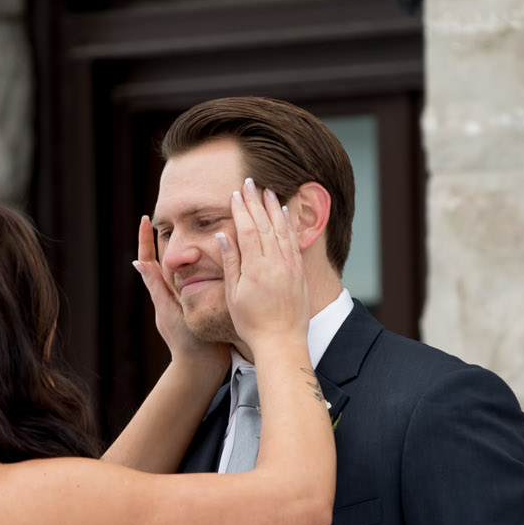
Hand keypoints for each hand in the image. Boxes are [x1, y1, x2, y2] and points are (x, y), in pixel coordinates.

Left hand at [132, 214, 228, 378]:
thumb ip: (156, 286)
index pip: (150, 258)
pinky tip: (220, 246)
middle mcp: (175, 289)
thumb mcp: (168, 310)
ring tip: (200, 221)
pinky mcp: (206, 301)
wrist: (204, 363)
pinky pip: (206, 274)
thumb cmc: (184, 339)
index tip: (146, 219)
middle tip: (175, 211)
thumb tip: (137, 262)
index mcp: (163, 289)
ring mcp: (191, 295)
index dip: (146, 239)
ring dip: (192, 243)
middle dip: (172, 233)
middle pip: (170, 255)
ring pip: (189, 262)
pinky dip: (210, 259)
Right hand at [219, 179, 309, 353]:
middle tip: (249, 182)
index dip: (241, 209)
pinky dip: (288, 224)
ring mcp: (290, 266)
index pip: (248, 229)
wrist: (282, 342)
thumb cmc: (252, 323)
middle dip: (256, 201)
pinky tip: (284, 213)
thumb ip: (231, 262)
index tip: (236, 193)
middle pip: (265, 224)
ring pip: (281, 229)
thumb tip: (223, 235)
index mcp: (256, 268)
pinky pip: (293, 241)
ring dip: (273, 207)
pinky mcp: (299, 272)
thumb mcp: (234, 295)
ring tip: (267, 190)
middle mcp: (275, 263)